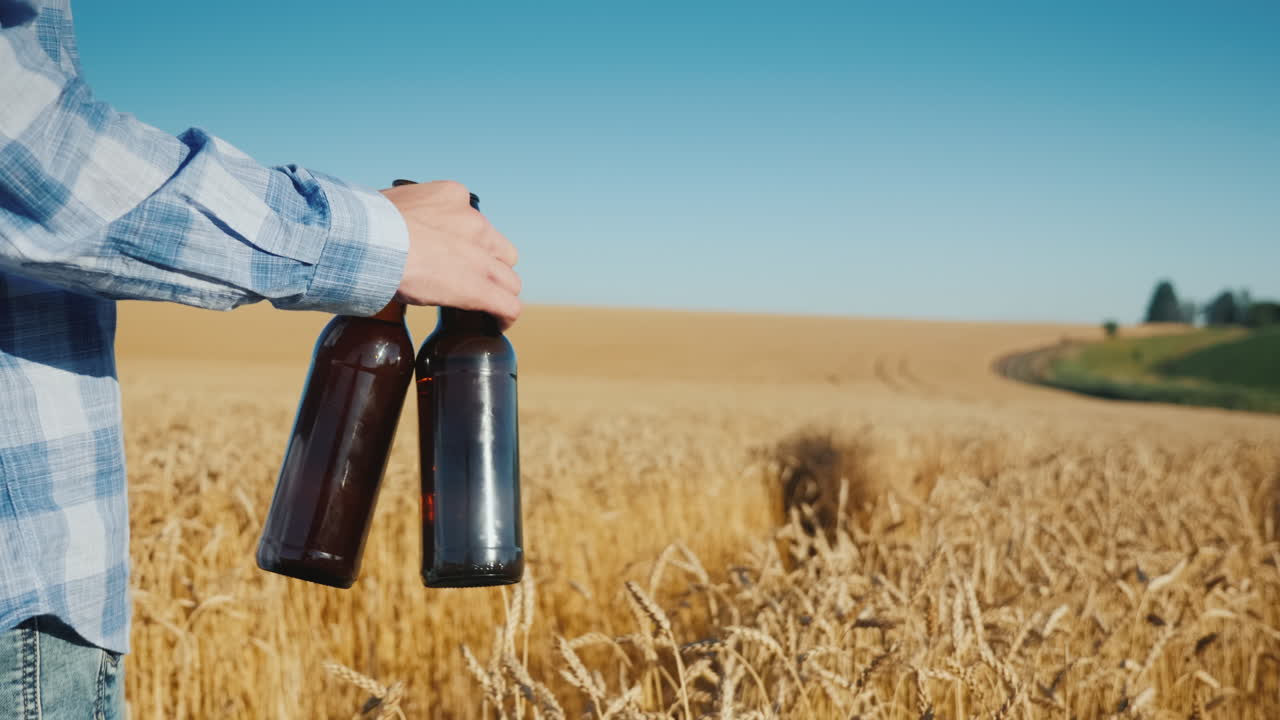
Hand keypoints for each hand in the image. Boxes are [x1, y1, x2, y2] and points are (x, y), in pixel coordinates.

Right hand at [380, 181, 521, 328]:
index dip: (465, 243)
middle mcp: (473, 223)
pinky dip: (505, 317)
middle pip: (499, 251)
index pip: (474, 223)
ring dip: (498, 292)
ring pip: (509, 279)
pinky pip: (508, 306)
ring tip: (485, 307)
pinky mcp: (477, 288)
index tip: (448, 255)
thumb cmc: (365, 225)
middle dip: (488, 266)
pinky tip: (497, 324)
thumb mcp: (394, 202)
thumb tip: (391, 226)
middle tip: (465, 280)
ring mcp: (479, 256)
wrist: (367, 242)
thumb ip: (406, 214)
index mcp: (453, 197)